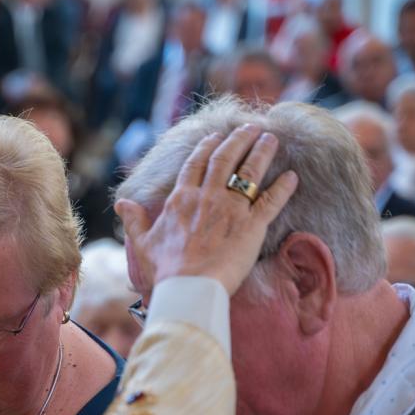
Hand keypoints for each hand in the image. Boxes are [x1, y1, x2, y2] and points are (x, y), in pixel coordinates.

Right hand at [115, 124, 298, 297]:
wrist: (188, 287)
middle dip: (238, 139)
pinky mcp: (252, 226)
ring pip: (249, 172)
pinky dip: (283, 188)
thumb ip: (134, 220)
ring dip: (261, 152)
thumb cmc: (164, 270)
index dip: (207, 148)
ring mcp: (231, 209)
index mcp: (181, 199)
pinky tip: (293, 176)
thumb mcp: (142, 242)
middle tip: (250, 127)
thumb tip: (122, 204)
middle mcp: (207, 197)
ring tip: (271, 139)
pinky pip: (271, 201)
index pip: (196, 164)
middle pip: (225, 158)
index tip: (216, 136)